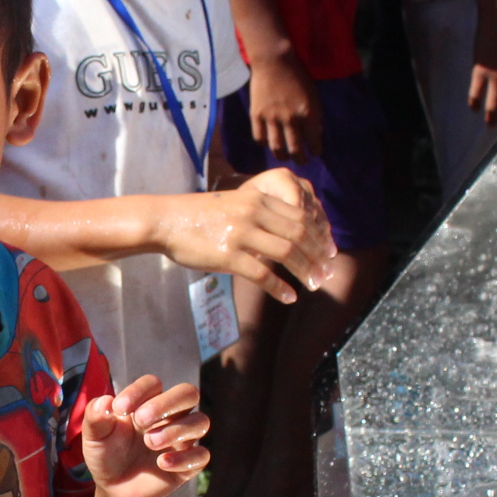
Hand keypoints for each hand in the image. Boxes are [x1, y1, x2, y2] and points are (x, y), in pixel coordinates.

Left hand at [83, 375, 210, 496]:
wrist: (113, 489)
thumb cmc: (106, 455)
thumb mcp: (94, 437)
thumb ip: (95, 417)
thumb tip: (106, 400)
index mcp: (147, 403)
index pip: (153, 384)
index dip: (139, 391)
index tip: (119, 409)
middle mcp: (170, 417)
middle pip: (188, 393)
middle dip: (167, 403)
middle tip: (141, 420)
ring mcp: (181, 440)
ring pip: (200, 422)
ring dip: (176, 429)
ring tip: (150, 442)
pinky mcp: (187, 465)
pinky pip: (201, 456)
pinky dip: (184, 458)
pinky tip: (162, 463)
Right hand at [150, 170, 335, 302]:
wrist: (166, 220)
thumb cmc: (199, 216)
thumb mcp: (235, 204)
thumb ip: (260, 214)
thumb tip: (286, 235)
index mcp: (258, 199)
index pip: (301, 216)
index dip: (320, 236)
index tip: (330, 252)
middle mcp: (254, 213)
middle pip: (299, 235)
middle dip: (319, 256)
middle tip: (328, 273)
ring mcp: (241, 234)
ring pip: (287, 253)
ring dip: (306, 272)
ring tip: (316, 285)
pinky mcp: (228, 255)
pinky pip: (262, 274)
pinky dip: (280, 288)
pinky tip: (290, 297)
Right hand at [247, 52, 321, 160]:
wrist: (274, 60)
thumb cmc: (297, 75)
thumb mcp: (313, 95)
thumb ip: (314, 116)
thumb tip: (315, 134)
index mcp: (308, 113)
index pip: (314, 142)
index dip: (315, 151)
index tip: (315, 152)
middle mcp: (291, 119)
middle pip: (295, 150)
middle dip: (300, 159)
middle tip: (301, 161)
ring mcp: (272, 118)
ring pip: (277, 148)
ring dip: (282, 155)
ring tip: (284, 156)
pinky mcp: (257, 115)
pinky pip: (260, 138)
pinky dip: (265, 143)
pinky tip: (268, 141)